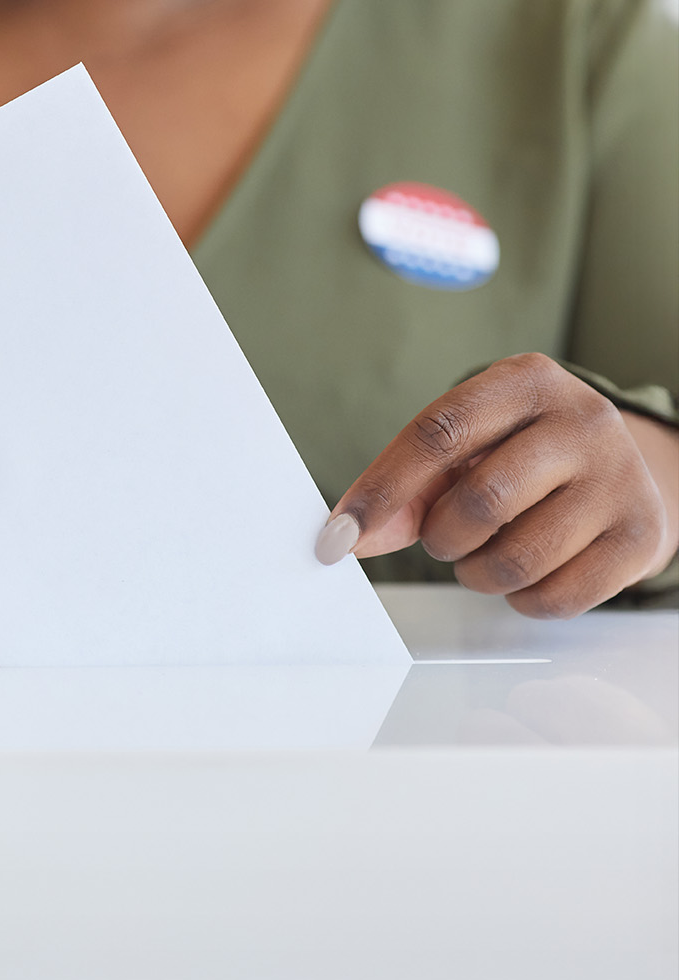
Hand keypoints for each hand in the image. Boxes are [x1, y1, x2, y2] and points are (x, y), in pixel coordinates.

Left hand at [314, 354, 677, 617]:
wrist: (623, 468)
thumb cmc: (524, 453)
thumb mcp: (469, 446)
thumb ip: (408, 487)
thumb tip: (350, 537)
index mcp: (526, 381)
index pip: (439, 432)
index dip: (381, 488)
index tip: (337, 535)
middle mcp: (582, 420)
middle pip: (480, 500)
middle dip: (441, 538)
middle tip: (442, 539)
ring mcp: (619, 478)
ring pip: (517, 558)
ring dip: (477, 573)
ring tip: (481, 556)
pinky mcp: (641, 537)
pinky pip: (556, 596)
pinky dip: (521, 598)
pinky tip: (525, 574)